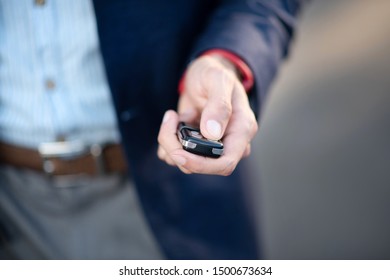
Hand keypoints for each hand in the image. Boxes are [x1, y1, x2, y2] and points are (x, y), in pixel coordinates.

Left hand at [157, 54, 257, 175]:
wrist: (204, 73)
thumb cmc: (215, 73)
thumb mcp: (218, 80)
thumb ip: (219, 105)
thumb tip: (213, 133)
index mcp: (241, 130)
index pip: (225, 163)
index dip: (201, 165)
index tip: (178, 152)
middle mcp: (228, 143)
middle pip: (202, 166)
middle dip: (178, 149)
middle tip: (170, 121)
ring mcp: (211, 146)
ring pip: (186, 163)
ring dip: (170, 143)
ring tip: (174, 116)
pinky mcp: (195, 145)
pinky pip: (177, 156)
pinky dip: (167, 142)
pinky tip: (174, 120)